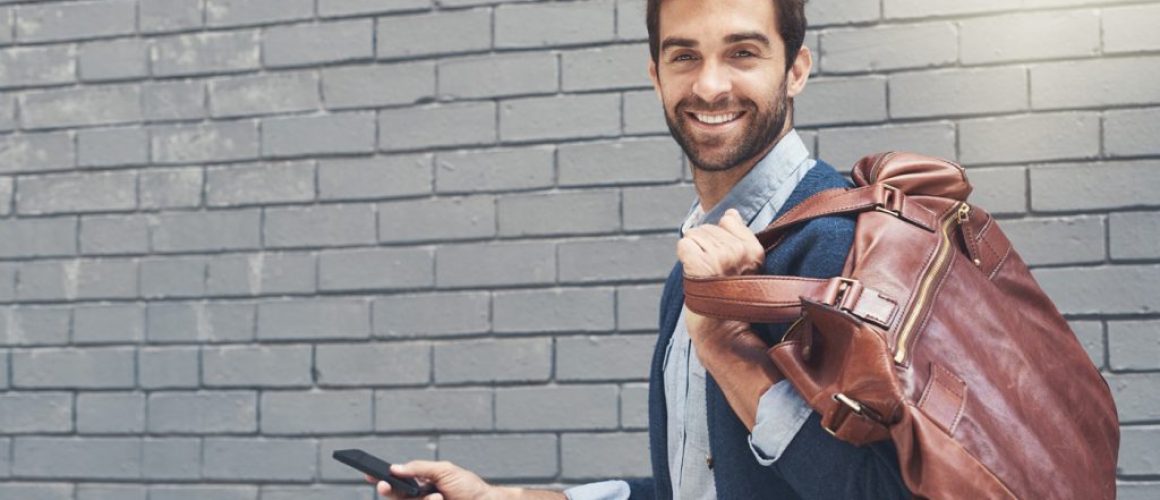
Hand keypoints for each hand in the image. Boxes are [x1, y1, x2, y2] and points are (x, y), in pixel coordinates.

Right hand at [366, 460, 496, 499]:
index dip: (381, 478)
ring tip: (437, 497)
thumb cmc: (468, 486)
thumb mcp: (444, 470)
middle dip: (388, 491)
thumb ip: (419, 468)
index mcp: (421, 482)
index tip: (368, 474)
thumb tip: (395, 468)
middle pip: (395, 496)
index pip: (397, 480)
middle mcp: (419, 497)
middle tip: (384, 486)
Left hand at [677, 208, 764, 350]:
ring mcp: (719, 258)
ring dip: (693, 253)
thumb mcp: (744, 266)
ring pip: (693, 234)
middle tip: (711, 274)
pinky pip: (683, 244)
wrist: (722, 333)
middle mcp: (739, 252)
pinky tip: (692, 273)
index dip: (719, 238)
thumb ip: (739, 237)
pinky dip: (683, 256)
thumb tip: (732, 214)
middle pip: (707, 228)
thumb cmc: (730, 302)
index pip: (728, 220)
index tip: (723, 262)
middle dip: (703, 246)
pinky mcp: (700, 265)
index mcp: (754, 250)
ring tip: (703, 276)